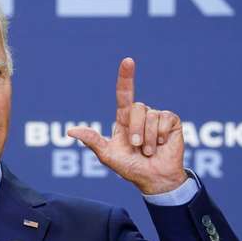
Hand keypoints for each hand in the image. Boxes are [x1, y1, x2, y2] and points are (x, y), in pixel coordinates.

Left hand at [67, 58, 186, 194]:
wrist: (153, 179)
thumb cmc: (130, 168)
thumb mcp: (108, 156)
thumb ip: (92, 141)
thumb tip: (70, 131)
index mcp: (124, 120)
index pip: (124, 94)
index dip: (126, 77)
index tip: (127, 61)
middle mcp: (140, 115)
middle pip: (137, 108)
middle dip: (136, 130)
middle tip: (137, 147)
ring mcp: (156, 117)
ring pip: (150, 115)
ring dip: (148, 138)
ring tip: (149, 150)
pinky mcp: (171, 122)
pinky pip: (164, 119)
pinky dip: (160, 135)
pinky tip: (161, 144)